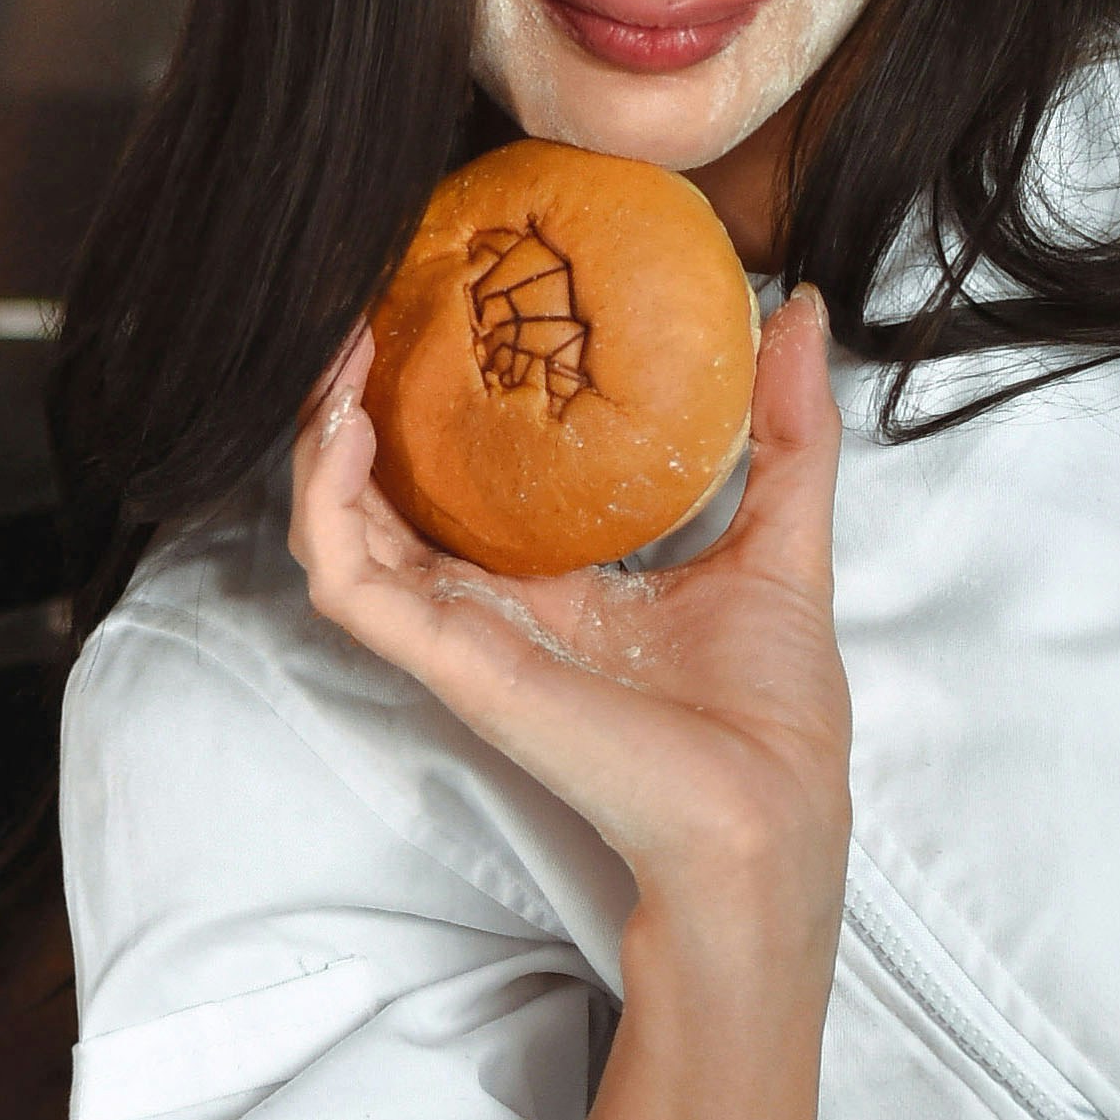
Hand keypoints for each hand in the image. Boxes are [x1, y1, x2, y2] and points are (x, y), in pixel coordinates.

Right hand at [289, 286, 849, 937]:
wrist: (765, 813)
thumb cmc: (773, 711)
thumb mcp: (786, 536)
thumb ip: (788, 429)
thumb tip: (799, 307)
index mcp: (553, 581)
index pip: (458, 484)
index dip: (431, 400)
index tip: (435, 308)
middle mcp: (490, 604)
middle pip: (381, 495)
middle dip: (356, 400)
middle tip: (365, 307)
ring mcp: (460, 632)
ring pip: (340, 528)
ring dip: (321, 435)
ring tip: (341, 346)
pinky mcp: (448, 659)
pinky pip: (347, 579)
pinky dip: (327, 503)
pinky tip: (346, 427)